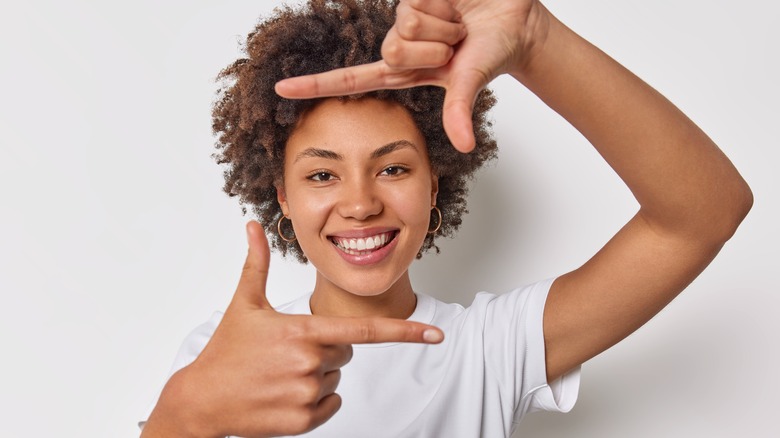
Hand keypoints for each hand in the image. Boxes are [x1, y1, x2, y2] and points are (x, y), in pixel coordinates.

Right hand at [143, 221, 442, 437]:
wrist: (201, 399)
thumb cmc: (225, 351)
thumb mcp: (244, 304)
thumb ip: (257, 263)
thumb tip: (252, 226)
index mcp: (303, 331)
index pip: (365, 331)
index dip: (405, 332)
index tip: (435, 334)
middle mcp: (310, 363)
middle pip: (346, 352)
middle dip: (326, 348)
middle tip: (288, 351)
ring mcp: (307, 394)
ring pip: (337, 378)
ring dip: (318, 374)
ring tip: (280, 373)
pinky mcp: (302, 421)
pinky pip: (332, 404)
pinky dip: (316, 399)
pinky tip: (284, 393)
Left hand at [274, 0, 547, 151]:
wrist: (514, 18)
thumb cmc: (491, 50)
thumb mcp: (470, 80)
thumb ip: (460, 109)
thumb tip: (464, 144)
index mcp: (404, 70)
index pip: (351, 80)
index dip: (316, 85)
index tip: (280, 89)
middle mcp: (399, 43)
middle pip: (392, 49)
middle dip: (432, 49)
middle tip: (455, 44)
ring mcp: (406, 16)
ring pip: (405, 23)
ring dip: (442, 25)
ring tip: (458, 23)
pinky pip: (416, 1)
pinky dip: (444, 5)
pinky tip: (455, 3)